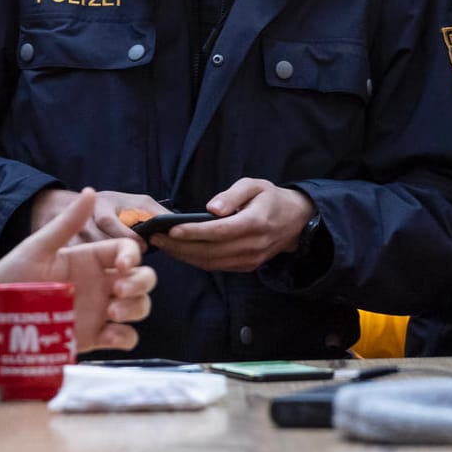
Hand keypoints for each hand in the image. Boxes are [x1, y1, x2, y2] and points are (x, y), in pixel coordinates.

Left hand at [0, 188, 156, 359]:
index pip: (126, 251)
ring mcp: (100, 311)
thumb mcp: (38, 247)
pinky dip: (126, 337)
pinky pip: (124, 338)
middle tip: (119, 290)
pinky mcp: (94, 337)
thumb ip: (66, 223)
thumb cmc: (11, 276)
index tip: (121, 265)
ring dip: (136, 308)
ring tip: (112, 313)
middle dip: (141, 282)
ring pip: (139, 306)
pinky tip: (110, 335)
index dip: (132, 256)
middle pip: (142, 279)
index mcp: (89, 259)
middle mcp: (100, 283)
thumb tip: (90, 190)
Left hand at [150, 178, 314, 272]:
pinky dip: (195, 260)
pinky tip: (179, 250)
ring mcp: (250, 259)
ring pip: (210, 262)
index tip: (172, 229)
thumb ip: (233, 194)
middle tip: (156, 237)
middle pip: (211, 251)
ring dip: (183, 255)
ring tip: (162, 244)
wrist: (295, 221)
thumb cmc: (271, 198)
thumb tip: (211, 208)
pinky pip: (216, 266)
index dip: (194, 232)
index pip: (220, 231)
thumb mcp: (255, 185)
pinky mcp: (246, 266)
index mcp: (256, 223)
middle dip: (180, 246)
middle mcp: (253, 245)